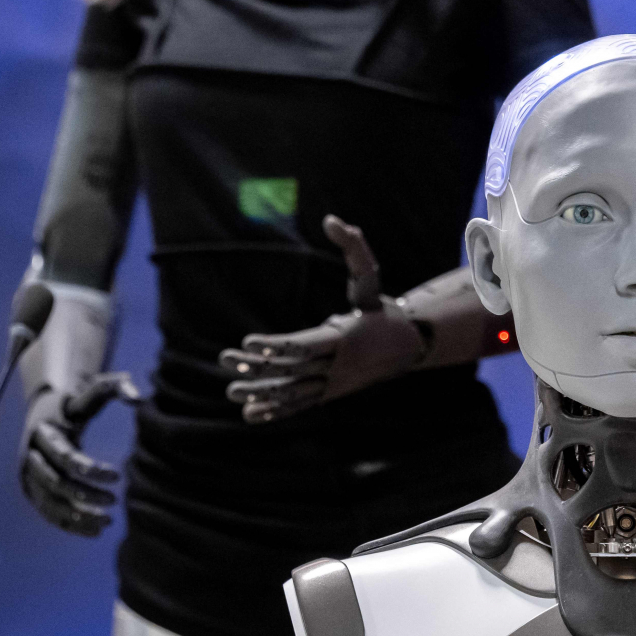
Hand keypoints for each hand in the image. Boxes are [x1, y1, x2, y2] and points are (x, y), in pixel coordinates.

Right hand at [18, 372, 137, 536]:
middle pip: (56, 483)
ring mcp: (28, 476)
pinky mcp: (31, 489)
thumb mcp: (88, 392)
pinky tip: (95, 531)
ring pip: (49, 503)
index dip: (91, 470)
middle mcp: (31, 456)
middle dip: (85, 495)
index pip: (66, 457)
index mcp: (45, 433)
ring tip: (107, 521)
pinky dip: (69, 525)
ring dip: (77, 516)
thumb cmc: (74, 403)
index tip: (118, 477)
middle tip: (114, 500)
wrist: (43, 412)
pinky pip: (48, 512)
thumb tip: (138, 397)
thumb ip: (112, 388)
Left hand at [220, 215, 425, 422]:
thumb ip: (355, 250)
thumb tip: (332, 220)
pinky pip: (301, 406)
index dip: (279, 346)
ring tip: (232, 391)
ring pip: (294, 393)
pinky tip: (251, 415)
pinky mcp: (330, 394)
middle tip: (226, 359)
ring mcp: (334, 384)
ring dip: (261, 393)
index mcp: (345, 339)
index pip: (307, 346)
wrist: (409, 347)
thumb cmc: (383, 310)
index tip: (250, 342)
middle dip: (259, 367)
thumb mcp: (370, 280)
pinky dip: (276, 411)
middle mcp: (339, 367)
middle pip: (294, 370)